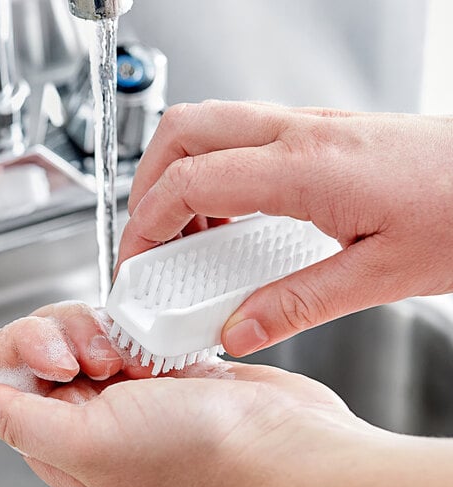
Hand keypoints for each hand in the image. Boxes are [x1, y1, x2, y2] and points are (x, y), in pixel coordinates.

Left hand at [0, 301, 355, 486]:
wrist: (277, 439)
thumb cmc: (197, 450)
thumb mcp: (90, 441)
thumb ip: (15, 421)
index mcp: (60, 442)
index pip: (3, 380)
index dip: (24, 353)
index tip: (63, 357)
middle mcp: (87, 415)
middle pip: (40, 345)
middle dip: (68, 335)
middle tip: (106, 358)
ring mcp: (124, 387)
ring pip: (82, 329)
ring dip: (106, 331)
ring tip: (138, 357)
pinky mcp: (156, 363)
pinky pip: (123, 325)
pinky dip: (135, 326)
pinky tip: (157, 347)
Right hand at [117, 102, 452, 355]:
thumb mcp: (378, 277)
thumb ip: (296, 306)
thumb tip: (237, 329)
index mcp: (304, 169)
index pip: (188, 181)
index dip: (147, 224)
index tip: (137, 261)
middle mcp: (296, 135)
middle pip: (181, 131)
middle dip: (146, 185)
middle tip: (151, 239)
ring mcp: (304, 127)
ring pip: (206, 127)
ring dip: (177, 177)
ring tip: (188, 236)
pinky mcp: (315, 134)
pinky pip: (239, 139)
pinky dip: (213, 176)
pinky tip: (231, 220)